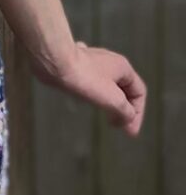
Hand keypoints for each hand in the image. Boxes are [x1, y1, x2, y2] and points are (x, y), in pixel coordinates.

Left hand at [29, 40, 146, 137]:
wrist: (56, 61)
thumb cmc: (86, 79)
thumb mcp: (113, 100)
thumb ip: (126, 111)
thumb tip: (128, 118)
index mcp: (122, 67)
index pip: (139, 92)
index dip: (138, 114)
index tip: (129, 132)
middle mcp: (110, 61)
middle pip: (124, 88)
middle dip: (124, 108)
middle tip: (117, 126)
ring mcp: (92, 62)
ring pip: (107, 84)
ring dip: (109, 101)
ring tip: (105, 115)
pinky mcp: (76, 65)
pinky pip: (90, 80)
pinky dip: (93, 92)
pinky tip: (86, 97)